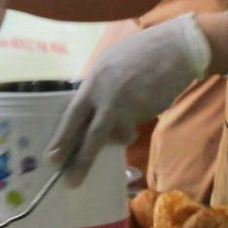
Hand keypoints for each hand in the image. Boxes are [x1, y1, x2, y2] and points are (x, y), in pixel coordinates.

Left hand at [46, 16, 210, 183]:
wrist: (175, 48)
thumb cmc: (142, 52)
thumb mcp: (110, 63)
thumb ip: (98, 85)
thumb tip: (88, 108)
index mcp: (94, 80)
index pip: (72, 114)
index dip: (62, 137)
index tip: (52, 158)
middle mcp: (106, 95)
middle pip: (90, 135)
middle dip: (80, 159)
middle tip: (69, 179)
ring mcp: (126, 105)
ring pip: (114, 136)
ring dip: (115, 138)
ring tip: (126, 130)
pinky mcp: (144, 112)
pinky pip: (131, 128)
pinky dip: (131, 127)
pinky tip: (141, 111)